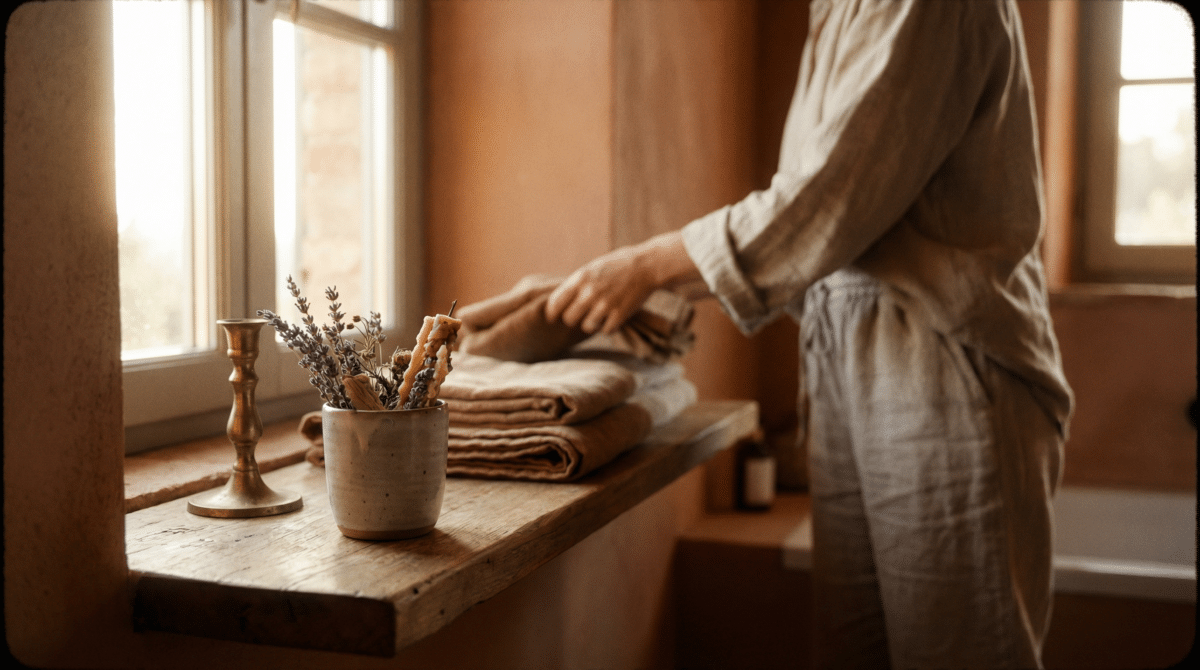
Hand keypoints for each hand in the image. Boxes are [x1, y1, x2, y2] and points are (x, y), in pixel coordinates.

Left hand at [545, 231, 703, 333]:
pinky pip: (605, 331)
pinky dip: (608, 326)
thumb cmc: (617, 266)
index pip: (555, 304)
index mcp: (580, 279)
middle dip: (573, 318)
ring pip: (586, 327)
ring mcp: (605, 304)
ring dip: (591, 323)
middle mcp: (590, 292)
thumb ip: (576, 285)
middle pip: (568, 319)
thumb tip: (558, 304)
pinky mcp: (620, 315)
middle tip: (582, 314)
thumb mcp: (592, 268)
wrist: (647, 266)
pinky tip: (613, 316)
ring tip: (599, 314)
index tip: (554, 318)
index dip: (552, 313)